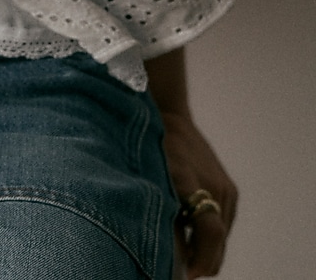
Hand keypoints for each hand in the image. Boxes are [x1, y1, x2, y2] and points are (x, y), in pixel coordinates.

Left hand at [160, 109, 237, 276]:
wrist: (169, 115)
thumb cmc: (151, 146)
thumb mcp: (150, 176)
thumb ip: (161, 210)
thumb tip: (170, 250)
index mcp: (192, 181)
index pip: (210, 231)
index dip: (201, 258)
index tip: (188, 275)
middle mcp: (215, 186)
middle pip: (219, 240)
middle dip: (203, 261)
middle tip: (183, 271)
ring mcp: (226, 188)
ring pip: (223, 234)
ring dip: (207, 248)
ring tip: (185, 255)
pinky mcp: (230, 189)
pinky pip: (224, 221)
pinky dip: (211, 234)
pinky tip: (192, 235)